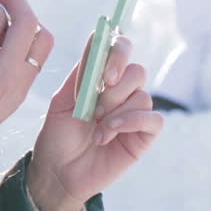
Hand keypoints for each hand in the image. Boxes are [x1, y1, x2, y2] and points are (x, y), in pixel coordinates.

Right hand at [0, 0, 53, 178]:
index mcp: (8, 74)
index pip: (27, 23)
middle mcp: (20, 83)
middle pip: (41, 36)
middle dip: (22, 13)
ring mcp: (16, 93)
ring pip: (32, 51)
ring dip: (16, 30)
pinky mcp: (8, 98)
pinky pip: (20, 65)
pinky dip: (9, 47)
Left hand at [27, 34, 162, 210]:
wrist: (58, 172)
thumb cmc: (57, 135)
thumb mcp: (63, 100)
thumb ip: (82, 73)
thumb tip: (96, 38)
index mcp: (101, 78)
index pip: (120, 48)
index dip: (118, 52)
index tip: (104, 73)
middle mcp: (121, 91)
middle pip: (136, 70)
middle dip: (115, 87)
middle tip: (95, 107)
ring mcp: (134, 112)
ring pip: (142, 95)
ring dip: (116, 111)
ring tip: (95, 129)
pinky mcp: (144, 135)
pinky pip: (153, 119)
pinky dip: (130, 122)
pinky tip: (108, 134)